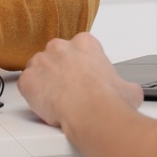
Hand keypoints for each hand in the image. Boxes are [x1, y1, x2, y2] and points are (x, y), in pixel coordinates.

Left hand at [18, 32, 142, 127]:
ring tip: (59, 101)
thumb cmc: (108, 100)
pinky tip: (47, 106)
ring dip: (46, 83)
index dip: (82, 66)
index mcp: (84, 44)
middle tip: (71, 91)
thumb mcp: (128, 88)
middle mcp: (60, 47)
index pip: (79, 49)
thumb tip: (128, 91)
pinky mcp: (27, 80)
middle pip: (56, 57)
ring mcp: (40, 62)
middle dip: (61, 72)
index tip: (85, 78)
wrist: (91, 113)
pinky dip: (34, 97)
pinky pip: (27, 86)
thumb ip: (123, 83)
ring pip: (39, 70)